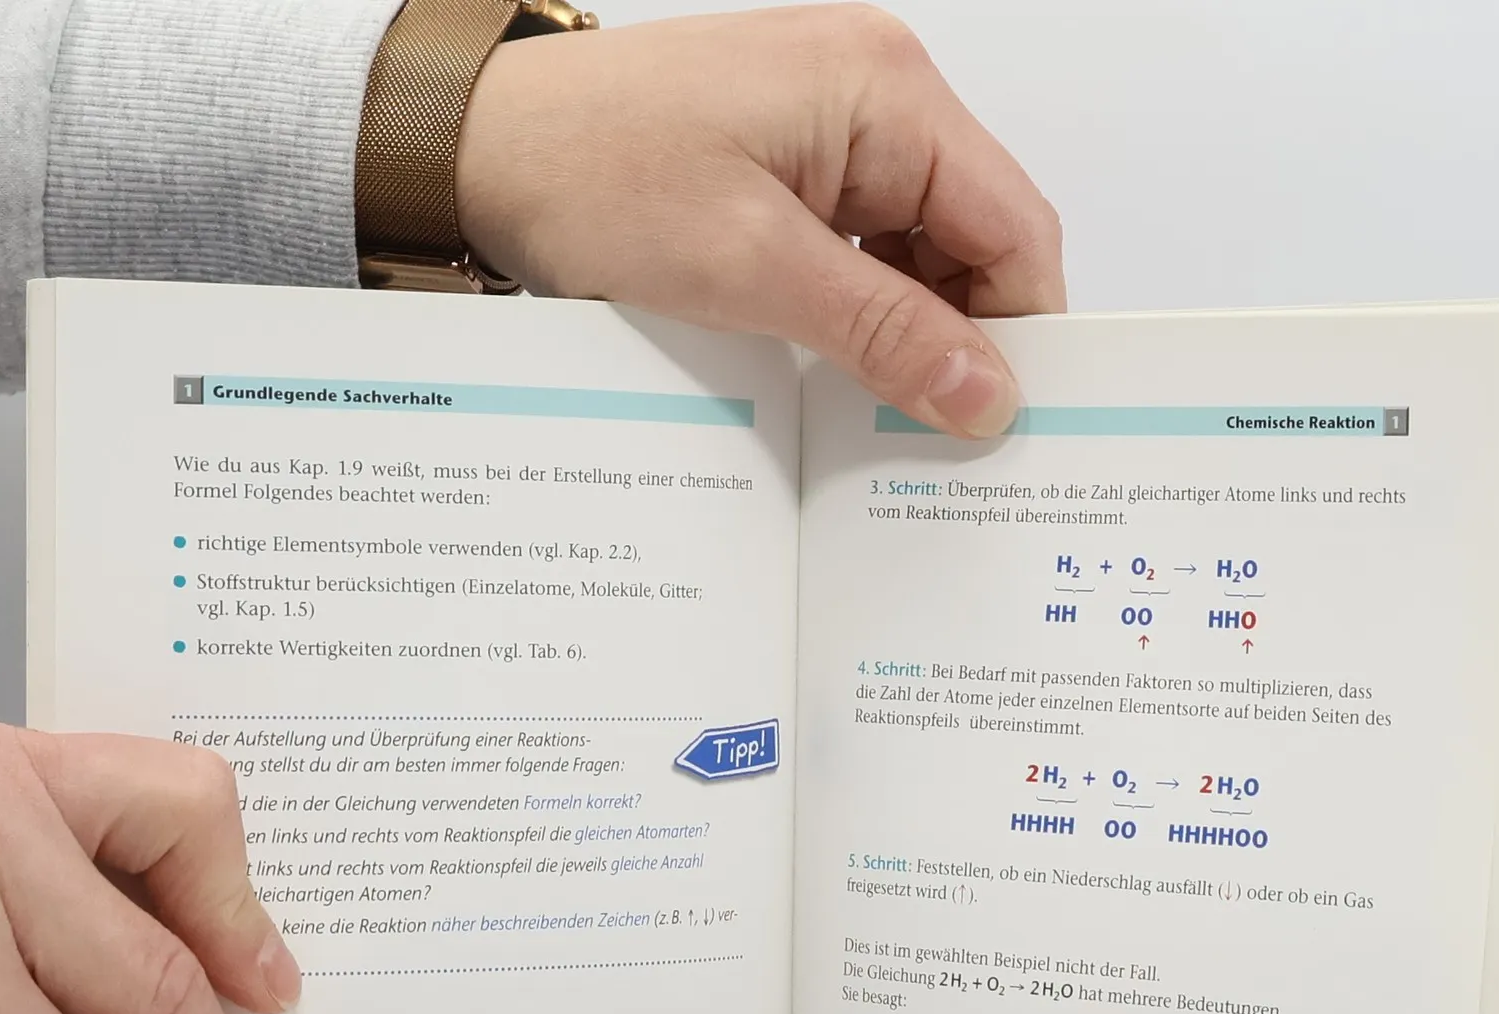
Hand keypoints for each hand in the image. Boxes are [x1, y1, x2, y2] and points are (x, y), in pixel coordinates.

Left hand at [459, 5, 1064, 436]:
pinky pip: (865, 245)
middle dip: (964, 335)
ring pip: (921, 250)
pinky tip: (840, 367)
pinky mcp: (794, 161)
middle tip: (941, 436)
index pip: (1014, 225)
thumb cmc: (593, 173)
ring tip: (882, 410)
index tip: (1007, 421)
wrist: (477, 147)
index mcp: (888, 92)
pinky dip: (863, 309)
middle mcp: (877, 93)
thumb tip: (988, 393)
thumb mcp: (752, 269)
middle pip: (975, 238)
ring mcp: (835, 126)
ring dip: (909, 330)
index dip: (1022, 330)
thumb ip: (885, 332)